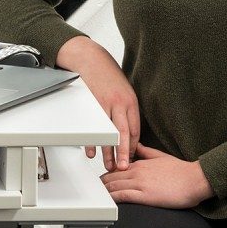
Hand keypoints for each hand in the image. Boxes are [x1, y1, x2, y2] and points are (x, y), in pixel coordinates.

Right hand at [56, 36, 138, 170]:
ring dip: (108, 152)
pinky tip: (92, 152)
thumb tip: (127, 131)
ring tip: (109, 165)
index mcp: (131, 102)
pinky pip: (94, 127)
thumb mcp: (122, 91)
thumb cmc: (107, 76)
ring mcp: (107, 104)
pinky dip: (92, 141)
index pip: (135, 130)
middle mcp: (121, 104)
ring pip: (109, 133)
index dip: (133, 146)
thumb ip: (126, 110)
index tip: (130, 158)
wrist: (91, 59)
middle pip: (125, 134)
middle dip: (125, 153)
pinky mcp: (93, 104)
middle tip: (124, 168)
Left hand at [101, 144, 214, 207]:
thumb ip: (145, 152)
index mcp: (140, 164)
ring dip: (104, 192)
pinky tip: (108, 201)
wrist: (195, 179)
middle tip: (93, 189)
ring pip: (115, 186)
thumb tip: (136, 146)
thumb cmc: (182, 171)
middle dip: (101, 184)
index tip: (101, 180)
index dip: (106, 175)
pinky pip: (124, 196)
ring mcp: (141, 183)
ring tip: (96, 196)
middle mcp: (138, 172)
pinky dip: (113, 198)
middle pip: (112, 178)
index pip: (117, 169)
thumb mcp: (160, 156)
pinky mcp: (145, 195)